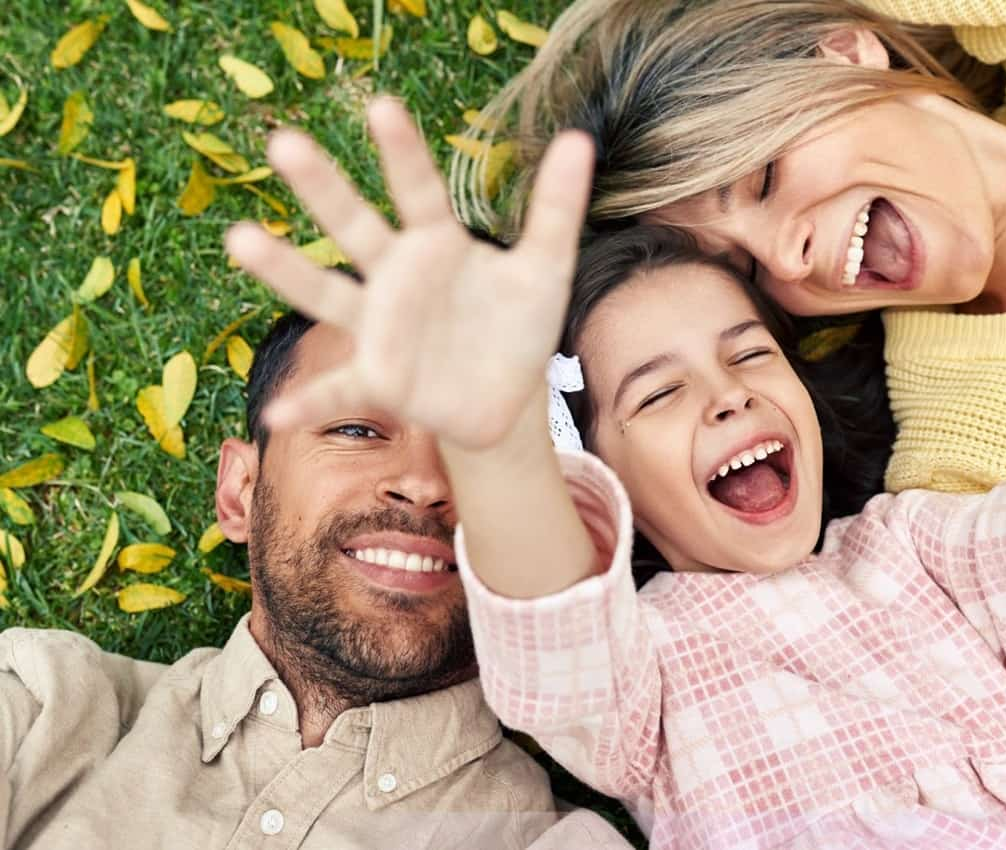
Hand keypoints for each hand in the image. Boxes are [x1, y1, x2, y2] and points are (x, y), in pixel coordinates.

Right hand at [224, 96, 593, 448]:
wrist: (506, 395)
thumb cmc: (516, 323)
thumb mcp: (545, 268)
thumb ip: (556, 208)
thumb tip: (579, 140)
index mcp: (436, 244)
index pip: (418, 190)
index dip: (403, 152)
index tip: (382, 106)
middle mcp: (395, 277)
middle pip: (354, 227)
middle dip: (322, 188)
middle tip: (283, 142)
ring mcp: (380, 327)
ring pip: (325, 293)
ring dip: (285, 268)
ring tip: (240, 237)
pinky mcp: (379, 379)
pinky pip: (339, 390)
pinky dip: (308, 403)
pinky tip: (275, 414)